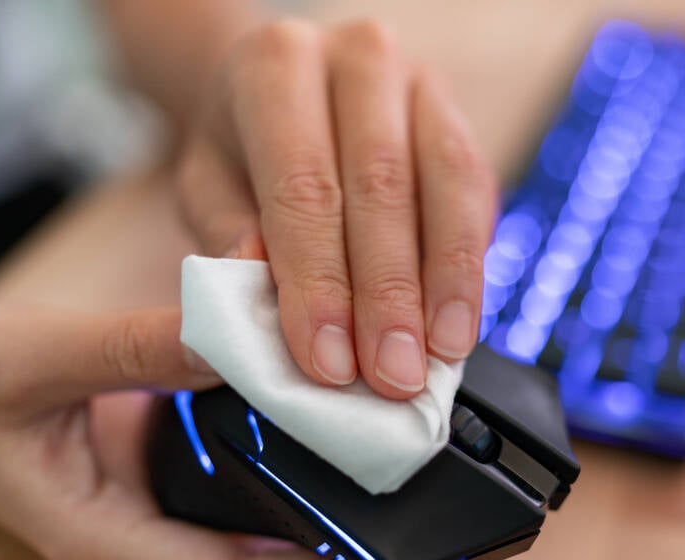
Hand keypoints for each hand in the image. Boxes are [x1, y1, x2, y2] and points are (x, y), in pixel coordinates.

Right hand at [0, 305, 371, 559]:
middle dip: (334, 548)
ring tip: (376, 464)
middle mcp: (136, 532)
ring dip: (312, 502)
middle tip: (404, 508)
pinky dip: (276, 457)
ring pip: (247, 524)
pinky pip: (229, 479)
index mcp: (106, 537)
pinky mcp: (151, 469)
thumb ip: (132, 349)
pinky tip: (311, 419)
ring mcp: (145, 504)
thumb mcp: (34, 359)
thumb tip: (237, 337)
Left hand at [175, 18, 496, 398]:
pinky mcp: (458, 117)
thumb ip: (230, 235)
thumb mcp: (208, 183)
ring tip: (438, 356)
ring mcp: (418, 82)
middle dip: (388, 295)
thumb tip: (269, 301)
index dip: (319, 283)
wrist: (292, 91)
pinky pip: (476, 191)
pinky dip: (470, 264)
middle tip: (391, 375)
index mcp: (278, 66)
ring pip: (445, 186)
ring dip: (444, 285)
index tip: (329, 363)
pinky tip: (460, 320)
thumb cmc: (245, 145)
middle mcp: (357, 59)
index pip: (303, 186)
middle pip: (381, 187)